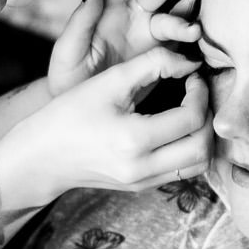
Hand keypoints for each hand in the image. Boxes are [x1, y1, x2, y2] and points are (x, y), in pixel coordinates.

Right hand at [4, 45, 213, 207]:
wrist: (41, 155)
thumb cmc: (70, 113)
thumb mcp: (109, 81)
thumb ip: (153, 64)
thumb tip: (190, 61)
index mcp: (133, 140)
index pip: (191, 118)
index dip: (200, 92)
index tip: (190, 75)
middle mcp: (142, 168)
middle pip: (202, 146)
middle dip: (207, 115)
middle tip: (196, 93)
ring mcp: (143, 182)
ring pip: (198, 165)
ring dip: (203, 136)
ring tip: (190, 110)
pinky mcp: (142, 187)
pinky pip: (183, 172)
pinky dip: (190, 149)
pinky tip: (177, 126)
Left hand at [47, 0, 208, 95]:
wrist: (84, 116)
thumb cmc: (70, 80)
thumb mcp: (68, 53)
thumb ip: (79, 22)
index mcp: (108, 8)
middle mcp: (134, 16)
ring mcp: (152, 36)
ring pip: (176, 16)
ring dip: (188, 17)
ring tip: (195, 31)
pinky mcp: (166, 57)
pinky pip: (185, 46)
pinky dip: (197, 43)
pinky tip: (207, 44)